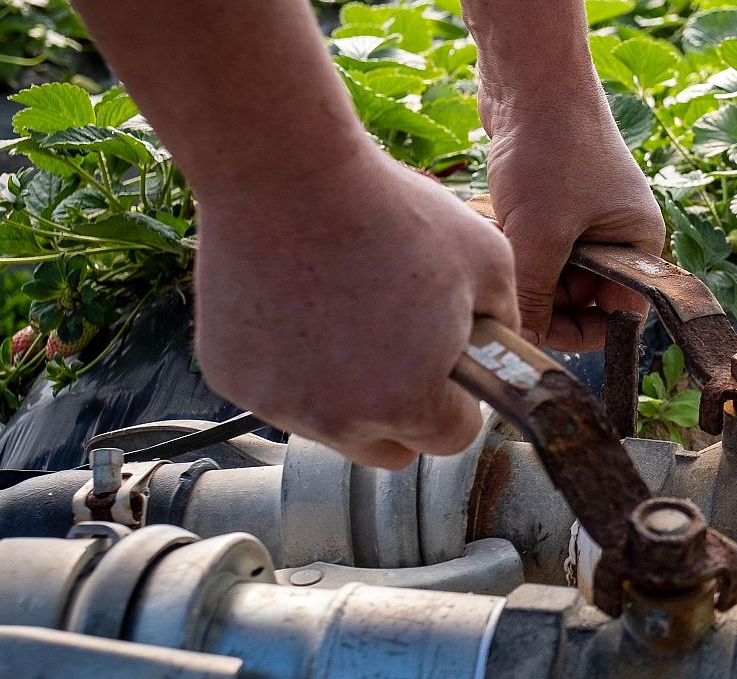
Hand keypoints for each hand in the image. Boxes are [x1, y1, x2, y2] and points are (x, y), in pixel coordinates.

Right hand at [193, 149, 517, 468]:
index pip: (449, 440)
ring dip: (346, 392)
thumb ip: (506, 324)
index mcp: (408, 401)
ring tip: (349, 316)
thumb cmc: (390, 211)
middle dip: (404, 412)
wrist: (284, 172)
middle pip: (388, 448)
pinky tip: (301, 306)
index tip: (450, 370)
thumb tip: (501, 352)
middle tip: (402, 350)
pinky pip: (278, 391)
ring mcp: (278, 402)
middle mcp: (338, 419)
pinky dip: (292, 366)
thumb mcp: (489, 261)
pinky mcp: (230, 377)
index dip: (458, 403)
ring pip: (331, 424)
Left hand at [481, 92, 664, 350]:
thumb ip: (533, 296)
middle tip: (508, 277)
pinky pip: (531, 241)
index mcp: (638, 246)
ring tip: (498, 236)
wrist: (530, 76)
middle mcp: (616, 235)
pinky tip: (492, 217)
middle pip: (578, 297)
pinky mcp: (551, 200)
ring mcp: (583, 216)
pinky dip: (510, 238)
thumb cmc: (553, 148)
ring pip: (548, 270)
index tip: (538, 331)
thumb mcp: (541, 234)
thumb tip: (522, 346)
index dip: (579, 330)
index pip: (618, 315)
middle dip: (540, 293)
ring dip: (519, 264)